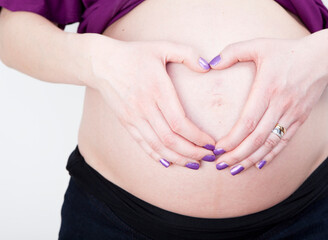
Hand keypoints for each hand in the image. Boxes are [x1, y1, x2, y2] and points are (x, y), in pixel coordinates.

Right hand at [87, 37, 215, 168]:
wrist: (101, 63)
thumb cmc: (134, 55)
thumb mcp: (162, 47)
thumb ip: (187, 54)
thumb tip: (207, 66)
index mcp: (157, 90)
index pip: (179, 122)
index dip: (197, 137)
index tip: (210, 142)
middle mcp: (145, 107)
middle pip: (170, 139)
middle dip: (192, 152)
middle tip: (208, 157)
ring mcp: (133, 117)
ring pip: (157, 146)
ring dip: (177, 158)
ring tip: (194, 163)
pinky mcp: (126, 122)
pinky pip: (142, 144)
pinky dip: (156, 156)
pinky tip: (169, 162)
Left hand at [209, 35, 327, 174]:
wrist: (322, 59)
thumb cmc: (287, 52)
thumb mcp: (259, 45)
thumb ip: (232, 52)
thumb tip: (210, 64)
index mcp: (267, 89)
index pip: (247, 122)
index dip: (232, 139)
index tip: (218, 149)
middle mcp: (280, 105)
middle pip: (257, 138)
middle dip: (237, 155)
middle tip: (221, 165)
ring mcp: (292, 114)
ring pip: (270, 144)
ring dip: (251, 159)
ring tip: (235, 169)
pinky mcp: (299, 119)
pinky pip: (284, 142)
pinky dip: (271, 155)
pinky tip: (258, 164)